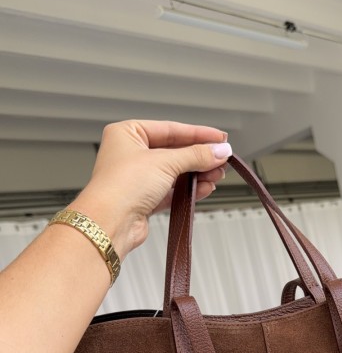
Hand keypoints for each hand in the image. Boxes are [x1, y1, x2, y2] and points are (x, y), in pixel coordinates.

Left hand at [70, 120, 231, 257]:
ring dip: (197, 174)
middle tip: (221, 159)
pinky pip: (172, 190)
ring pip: (175, 172)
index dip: (198, 134)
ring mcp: (137, 178)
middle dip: (200, 157)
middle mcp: (130, 154)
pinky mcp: (144, 199)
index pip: (171, 129)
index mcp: (127, 133)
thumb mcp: (165, 162)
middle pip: (175, 151)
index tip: (219, 139)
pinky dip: (189, 190)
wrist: (109, 223)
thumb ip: (196, 155)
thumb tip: (219, 151)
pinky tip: (204, 188)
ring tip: (217, 175)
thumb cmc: (120, 187)